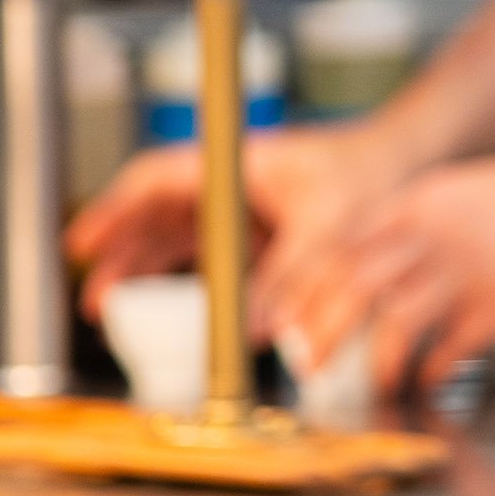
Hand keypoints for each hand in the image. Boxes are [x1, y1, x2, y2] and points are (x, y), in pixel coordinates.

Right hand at [67, 121, 413, 322]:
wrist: (411, 164)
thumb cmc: (371, 170)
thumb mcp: (329, 227)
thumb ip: (291, 278)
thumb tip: (258, 331)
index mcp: (236, 164)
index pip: (156, 178)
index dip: (113, 209)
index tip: (83, 240)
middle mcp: (231, 185)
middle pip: (155, 215)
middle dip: (120, 252)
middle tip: (93, 295)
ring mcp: (243, 210)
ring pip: (176, 239)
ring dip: (144, 271)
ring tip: (111, 309)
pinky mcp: (261, 236)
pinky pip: (211, 260)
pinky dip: (187, 285)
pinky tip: (168, 314)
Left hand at [255, 134, 494, 399]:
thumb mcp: (461, 193)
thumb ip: (416, 226)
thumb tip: (372, 275)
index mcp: (418, 200)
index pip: (339, 245)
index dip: (304, 289)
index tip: (286, 322)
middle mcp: (433, 230)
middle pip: (353, 284)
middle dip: (322, 331)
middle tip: (309, 365)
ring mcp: (468, 265)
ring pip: (396, 321)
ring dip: (379, 363)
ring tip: (377, 386)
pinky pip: (452, 346)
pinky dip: (434, 371)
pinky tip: (431, 382)